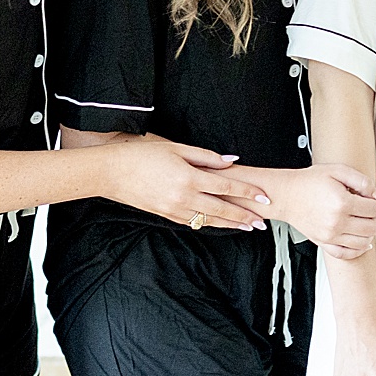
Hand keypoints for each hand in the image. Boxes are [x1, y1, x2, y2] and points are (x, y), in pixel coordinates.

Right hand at [105, 140, 267, 230]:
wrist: (111, 173)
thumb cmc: (142, 155)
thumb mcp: (176, 148)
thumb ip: (206, 156)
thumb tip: (231, 161)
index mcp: (189, 177)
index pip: (226, 186)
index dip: (248, 192)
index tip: (264, 197)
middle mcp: (184, 197)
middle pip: (222, 209)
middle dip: (244, 215)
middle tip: (263, 221)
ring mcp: (174, 209)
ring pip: (209, 220)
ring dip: (230, 224)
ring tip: (248, 227)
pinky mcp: (165, 215)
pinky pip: (193, 222)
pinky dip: (209, 225)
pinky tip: (220, 225)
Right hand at [261, 165, 375, 257]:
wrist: (286, 195)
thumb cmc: (309, 181)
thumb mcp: (337, 170)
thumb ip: (361, 181)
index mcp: (343, 203)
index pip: (374, 209)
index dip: (375, 202)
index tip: (369, 199)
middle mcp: (337, 222)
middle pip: (371, 227)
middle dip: (375, 218)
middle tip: (369, 210)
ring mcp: (330, 235)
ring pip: (363, 242)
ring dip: (369, 233)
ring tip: (365, 223)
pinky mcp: (323, 242)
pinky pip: (346, 254)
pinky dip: (357, 250)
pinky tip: (362, 242)